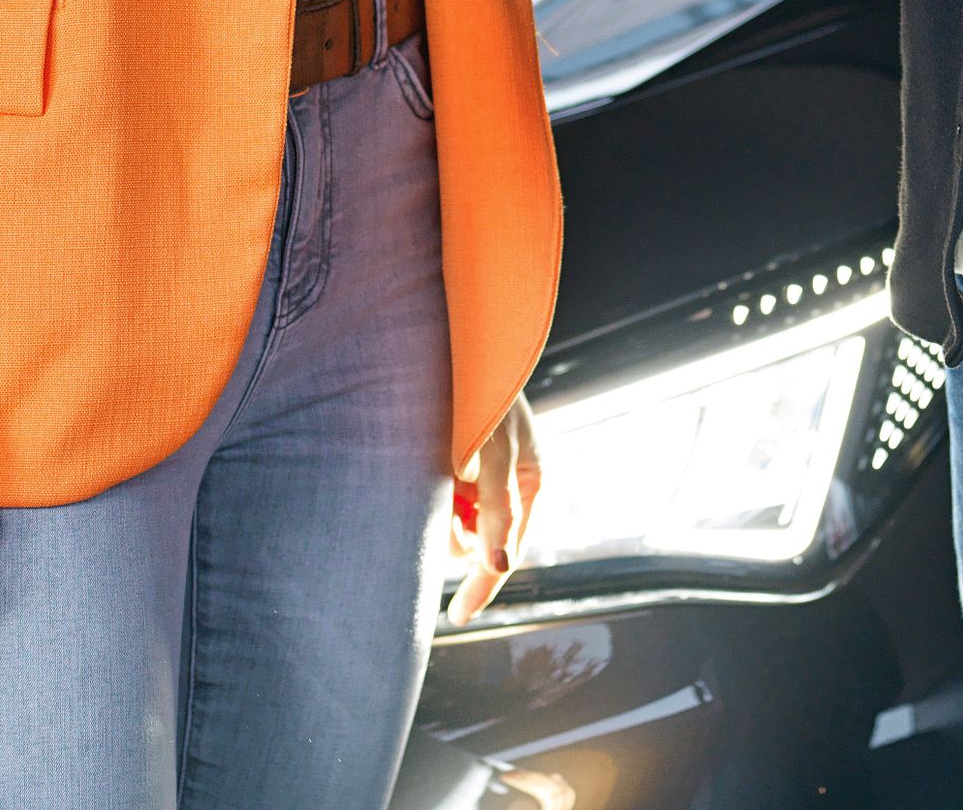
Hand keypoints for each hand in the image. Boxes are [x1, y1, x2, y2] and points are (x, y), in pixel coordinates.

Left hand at [445, 391, 546, 625]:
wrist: (460, 346)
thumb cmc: (484, 395)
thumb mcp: (495, 454)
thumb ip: (498, 510)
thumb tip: (497, 565)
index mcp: (532, 484)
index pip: (507, 550)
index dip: (483, 586)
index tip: (458, 617)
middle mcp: (507, 485)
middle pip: (477, 539)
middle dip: (456, 534)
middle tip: (445, 507)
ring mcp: (479, 475)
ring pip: (454, 521)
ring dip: (441, 510)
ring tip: (437, 467)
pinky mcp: (453, 464)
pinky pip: (441, 499)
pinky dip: (432, 493)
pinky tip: (429, 463)